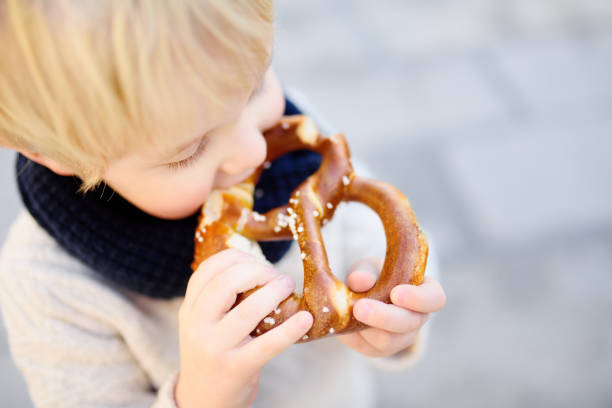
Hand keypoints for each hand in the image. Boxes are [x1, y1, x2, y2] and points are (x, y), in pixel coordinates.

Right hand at [175, 249, 312, 407]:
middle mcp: (198, 326)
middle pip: (225, 285)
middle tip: (275, 274)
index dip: (234, 258)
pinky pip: (268, 345)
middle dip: (255, 271)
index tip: (254, 259)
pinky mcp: (237, 368)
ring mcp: (216, 348)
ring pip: (248, 312)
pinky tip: (305, 318)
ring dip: (274, 292)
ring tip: (288, 285)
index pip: (206, 271)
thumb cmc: (213, 351)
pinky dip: (290, 330)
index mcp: (190, 310)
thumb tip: (257, 263)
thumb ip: (218, 296)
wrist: (202, 400)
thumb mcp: (203, 322)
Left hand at [338, 258, 445, 357]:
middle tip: (361, 307)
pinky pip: (368, 347)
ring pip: (388, 340)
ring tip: (350, 312)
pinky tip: (343, 321)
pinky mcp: (379, 350)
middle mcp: (417, 318)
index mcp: (424, 293)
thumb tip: (360, 280)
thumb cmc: (374, 276)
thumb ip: (366, 271)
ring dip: (367, 327)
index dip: (419, 299)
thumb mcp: (370, 268)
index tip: (396, 293)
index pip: (434, 299)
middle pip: (409, 324)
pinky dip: (354, 334)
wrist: (361, 297)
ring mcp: (400, 338)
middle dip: (385, 317)